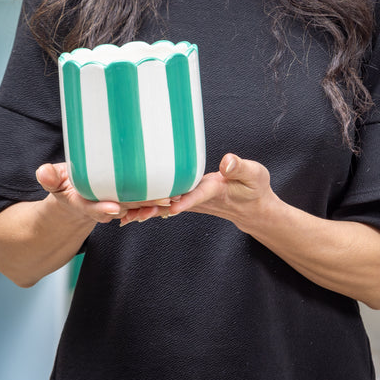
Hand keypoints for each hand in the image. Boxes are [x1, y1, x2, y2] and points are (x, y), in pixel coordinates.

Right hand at [35, 162, 174, 224]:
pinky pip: (143, 202)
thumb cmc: (64, 185)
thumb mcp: (54, 182)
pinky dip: (157, 200)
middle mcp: (102, 207)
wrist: (74, 198)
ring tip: (174, 198)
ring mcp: (116, 205)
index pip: (93, 208)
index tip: (114, 209)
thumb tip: (42, 172)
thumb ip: (49, 178)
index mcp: (83, 203)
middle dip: (141, 206)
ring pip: (137, 207)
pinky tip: (175, 193)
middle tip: (161, 201)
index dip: (103, 209)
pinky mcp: (127, 201)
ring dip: (154, 205)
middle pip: (123, 208)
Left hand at [119, 153, 275, 227]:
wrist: (253, 208)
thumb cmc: (254, 188)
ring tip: (124, 217)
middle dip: (154, 208)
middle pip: (174, 204)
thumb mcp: (254, 174)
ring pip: (168, 207)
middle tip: (130, 213)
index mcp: (216, 189)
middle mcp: (200, 198)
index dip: (186, 199)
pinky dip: (151, 208)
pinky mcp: (189, 201)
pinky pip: (168, 206)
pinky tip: (132, 213)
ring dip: (148, 211)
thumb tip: (226, 163)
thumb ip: (240, 167)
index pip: (199, 194)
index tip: (172, 206)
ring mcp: (193, 202)